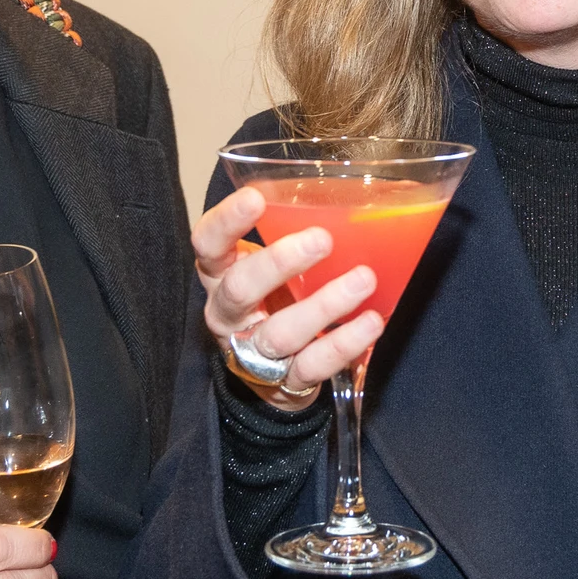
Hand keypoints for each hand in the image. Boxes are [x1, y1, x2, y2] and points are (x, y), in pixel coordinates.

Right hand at [193, 185, 381, 411]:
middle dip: (279, 263)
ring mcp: (253, 353)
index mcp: (220, 275)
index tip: (255, 199)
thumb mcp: (274, 264)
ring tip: (362, 280)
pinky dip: (344, 343)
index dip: (227, 222)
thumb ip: (295, 233)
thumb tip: (357, 193)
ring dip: (323, 305)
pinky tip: (369, 322)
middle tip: (322, 239)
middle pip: (240, 289)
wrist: (273, 374)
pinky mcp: (283, 385)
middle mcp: (229, 315)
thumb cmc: (277, 300)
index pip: (208, 243)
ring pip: (280, 333)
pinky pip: (312, 365)